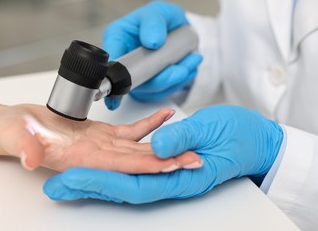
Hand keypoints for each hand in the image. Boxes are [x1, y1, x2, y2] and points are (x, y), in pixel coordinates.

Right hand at [0, 104, 199, 172]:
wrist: (17, 126)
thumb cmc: (13, 131)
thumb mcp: (13, 135)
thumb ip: (22, 147)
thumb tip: (29, 160)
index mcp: (80, 159)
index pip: (120, 166)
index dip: (146, 166)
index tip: (171, 165)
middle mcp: (97, 156)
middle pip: (139, 160)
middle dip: (168, 160)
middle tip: (197, 158)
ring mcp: (103, 146)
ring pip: (140, 147)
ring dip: (166, 145)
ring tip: (193, 141)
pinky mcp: (104, 133)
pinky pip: (132, 130)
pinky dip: (151, 122)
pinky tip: (167, 113)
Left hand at [43, 105, 282, 202]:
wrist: (259, 139)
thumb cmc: (245, 137)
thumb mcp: (215, 132)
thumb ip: (185, 138)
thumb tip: (156, 146)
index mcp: (180, 177)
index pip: (131, 184)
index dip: (101, 183)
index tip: (73, 180)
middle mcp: (168, 177)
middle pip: (120, 183)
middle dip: (88, 185)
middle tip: (58, 184)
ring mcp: (167, 166)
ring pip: (125, 170)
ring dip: (98, 171)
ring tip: (70, 170)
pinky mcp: (168, 150)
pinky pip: (140, 149)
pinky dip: (120, 149)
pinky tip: (103, 142)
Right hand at [103, 0, 202, 109]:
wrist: (177, 30)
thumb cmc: (160, 19)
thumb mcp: (157, 11)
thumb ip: (153, 22)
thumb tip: (152, 42)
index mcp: (117, 40)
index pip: (112, 62)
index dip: (117, 76)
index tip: (130, 80)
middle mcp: (124, 61)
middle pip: (134, 81)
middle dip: (159, 80)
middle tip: (180, 71)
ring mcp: (136, 76)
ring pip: (151, 89)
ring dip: (174, 79)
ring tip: (191, 62)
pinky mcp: (150, 86)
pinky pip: (163, 92)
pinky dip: (179, 82)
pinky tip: (189, 68)